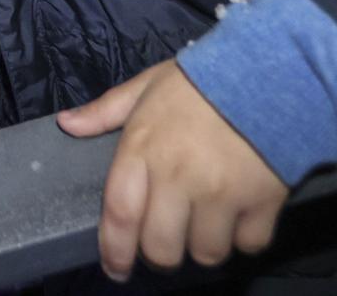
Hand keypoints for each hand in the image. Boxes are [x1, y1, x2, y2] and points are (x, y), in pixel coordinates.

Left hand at [58, 61, 289, 280]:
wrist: (270, 69)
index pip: (119, 214)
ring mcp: (222, 192)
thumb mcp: (148, 85)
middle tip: (167, 244)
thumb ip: (106, 110)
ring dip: (203, 247)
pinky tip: (239, 218)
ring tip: (205, 227)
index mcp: (144, 149)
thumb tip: (66, 124)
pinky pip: (248, 243)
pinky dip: (244, 238)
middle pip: (161, 248)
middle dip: (160, 255)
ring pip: (205, 252)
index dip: (113, 250)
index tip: (115, 267)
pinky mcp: (263, 200)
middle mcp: (179, 177)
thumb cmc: (203, 79)